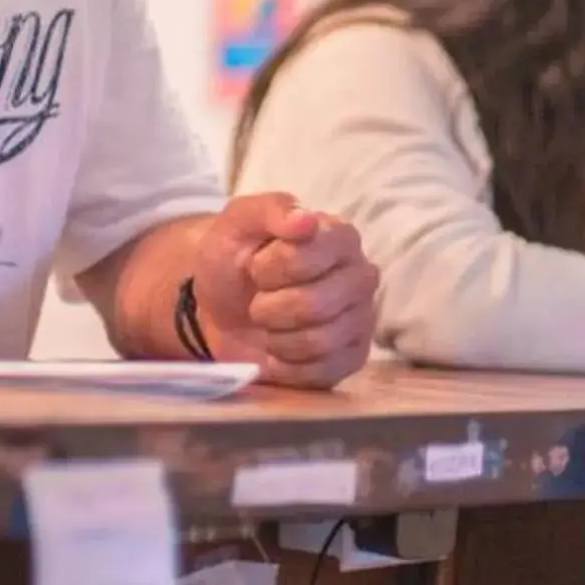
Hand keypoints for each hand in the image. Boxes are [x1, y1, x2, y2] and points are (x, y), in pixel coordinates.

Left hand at [189, 193, 378, 389]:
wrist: (222, 307)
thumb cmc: (236, 258)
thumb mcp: (239, 222)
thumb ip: (270, 210)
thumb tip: (305, 220)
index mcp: (341, 236)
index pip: (306, 258)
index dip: (268, 268)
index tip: (256, 266)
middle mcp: (361, 277)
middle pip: (315, 306)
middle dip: (268, 308)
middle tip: (259, 301)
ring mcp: (362, 319)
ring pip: (318, 343)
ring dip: (275, 338)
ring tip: (268, 325)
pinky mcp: (353, 358)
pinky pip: (320, 374)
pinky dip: (285, 366)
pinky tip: (278, 349)